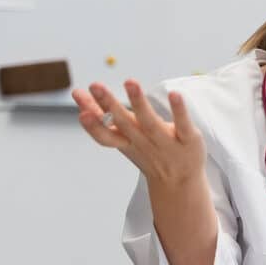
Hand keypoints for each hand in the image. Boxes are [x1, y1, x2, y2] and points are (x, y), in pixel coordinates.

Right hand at [71, 80, 205, 187]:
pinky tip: (174, 93)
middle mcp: (144, 142)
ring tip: (130, 82)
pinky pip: (183, 125)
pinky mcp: (189, 140)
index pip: (105, 134)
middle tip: (95, 85)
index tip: (79, 104)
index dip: (91, 123)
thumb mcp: (123, 137)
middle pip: (124, 123)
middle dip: (109, 104)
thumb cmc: (148, 153)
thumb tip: (76, 93)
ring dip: (139, 102)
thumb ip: (101, 116)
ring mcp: (166, 142)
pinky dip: (179, 110)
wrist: (180, 182)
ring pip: (150, 122)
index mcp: (127, 141)